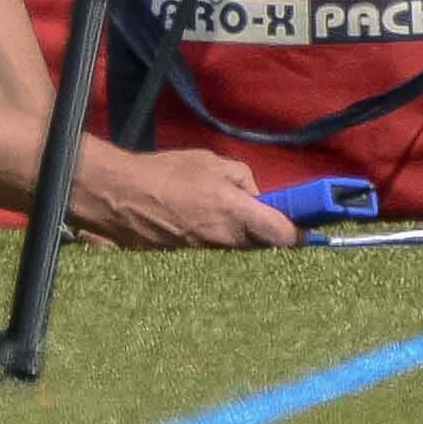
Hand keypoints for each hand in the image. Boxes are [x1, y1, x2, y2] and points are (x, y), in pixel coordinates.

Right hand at [75, 145, 300, 249]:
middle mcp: (226, 240)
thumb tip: (254, 194)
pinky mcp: (189, 263)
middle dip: (266, 234)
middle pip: (263, 247)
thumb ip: (241, 176)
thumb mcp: (209, 160)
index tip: (304, 230)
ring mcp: (207, 256)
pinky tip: (198, 228)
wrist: (118, 197)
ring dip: (239, 239)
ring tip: (220, 219)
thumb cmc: (164, 173)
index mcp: (236, 212)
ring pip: (238, 252)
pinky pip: (214, 255)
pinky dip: (215, 244)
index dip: (298, 234)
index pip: (283, 235)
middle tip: (259, 217)